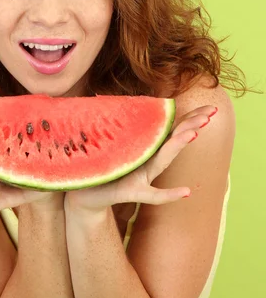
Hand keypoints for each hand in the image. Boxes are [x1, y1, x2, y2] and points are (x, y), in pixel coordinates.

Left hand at [64, 104, 217, 213]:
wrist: (85, 197)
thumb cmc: (99, 168)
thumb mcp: (111, 144)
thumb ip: (122, 127)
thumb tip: (122, 100)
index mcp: (144, 147)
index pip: (170, 129)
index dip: (189, 118)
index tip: (211, 108)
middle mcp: (147, 162)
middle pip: (171, 141)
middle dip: (190, 126)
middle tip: (208, 115)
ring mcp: (141, 178)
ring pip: (162, 161)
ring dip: (176, 146)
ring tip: (192, 134)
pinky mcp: (131, 193)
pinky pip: (151, 194)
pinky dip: (168, 194)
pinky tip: (186, 191)